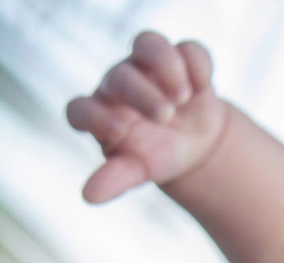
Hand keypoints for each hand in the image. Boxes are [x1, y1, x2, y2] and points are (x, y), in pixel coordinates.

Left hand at [66, 31, 229, 202]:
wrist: (194, 144)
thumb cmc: (156, 156)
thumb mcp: (137, 170)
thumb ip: (114, 179)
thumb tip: (88, 197)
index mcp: (99, 112)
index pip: (80, 109)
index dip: (94, 117)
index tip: (119, 132)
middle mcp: (118, 82)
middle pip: (120, 76)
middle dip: (142, 94)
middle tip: (165, 116)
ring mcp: (149, 65)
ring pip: (147, 44)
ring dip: (165, 64)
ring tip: (182, 95)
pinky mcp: (181, 58)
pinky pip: (187, 49)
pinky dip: (196, 64)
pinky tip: (202, 86)